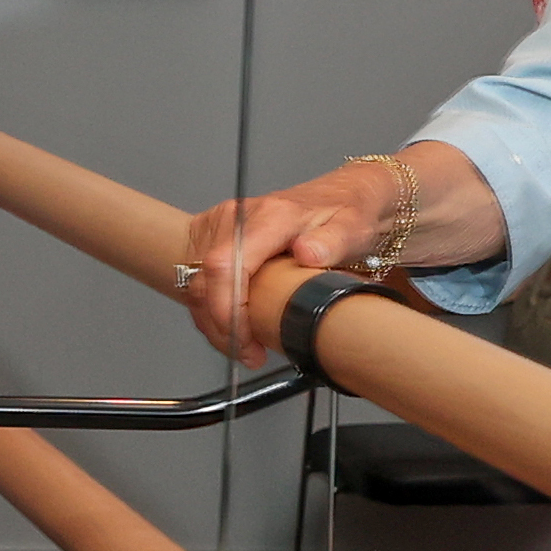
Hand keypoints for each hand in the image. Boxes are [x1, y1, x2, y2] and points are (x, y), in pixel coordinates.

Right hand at [173, 160, 399, 359]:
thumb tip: (307, 254)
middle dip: (222, 327)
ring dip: (215, 323)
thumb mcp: (353, 229)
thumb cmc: (346, 213)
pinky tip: (236, 326)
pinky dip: (212, 310)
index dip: (226, 307)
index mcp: (270, 217)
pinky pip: (198, 280)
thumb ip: (332, 242)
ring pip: (197, 285)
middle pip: (205, 280)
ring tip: (247, 347)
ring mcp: (221, 226)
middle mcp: (237, 218)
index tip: (244, 338)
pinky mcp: (213, 236)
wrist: (341, 196)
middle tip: (251, 354)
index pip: (226, 264)